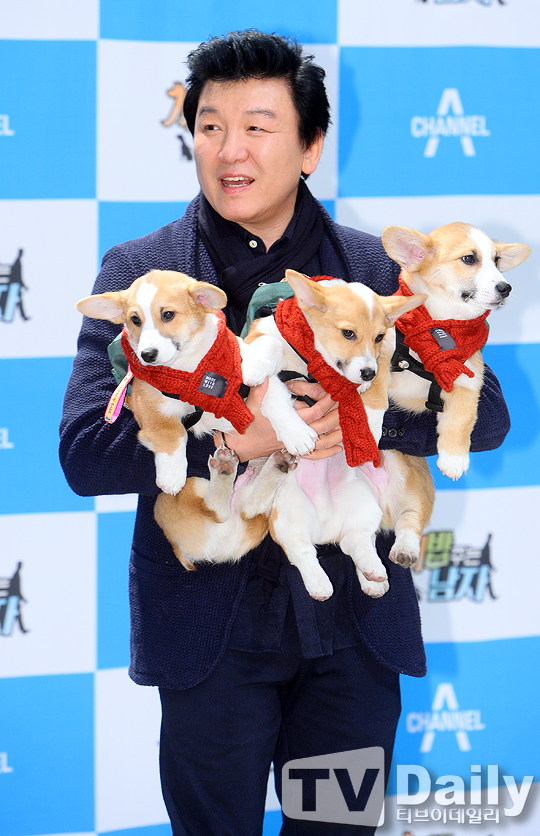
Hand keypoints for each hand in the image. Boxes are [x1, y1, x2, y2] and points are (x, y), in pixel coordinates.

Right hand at [215, 378, 342, 462]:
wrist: (241, 445)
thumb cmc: (247, 425)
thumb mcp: (251, 406)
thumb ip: (259, 392)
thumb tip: (265, 377)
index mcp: (287, 422)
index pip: (311, 412)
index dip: (324, 403)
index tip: (334, 393)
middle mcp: (294, 434)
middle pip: (321, 427)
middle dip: (336, 417)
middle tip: (348, 406)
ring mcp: (295, 443)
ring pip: (320, 441)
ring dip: (336, 435)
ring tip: (349, 426)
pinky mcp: (294, 448)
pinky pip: (313, 454)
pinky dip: (326, 453)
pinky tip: (338, 449)